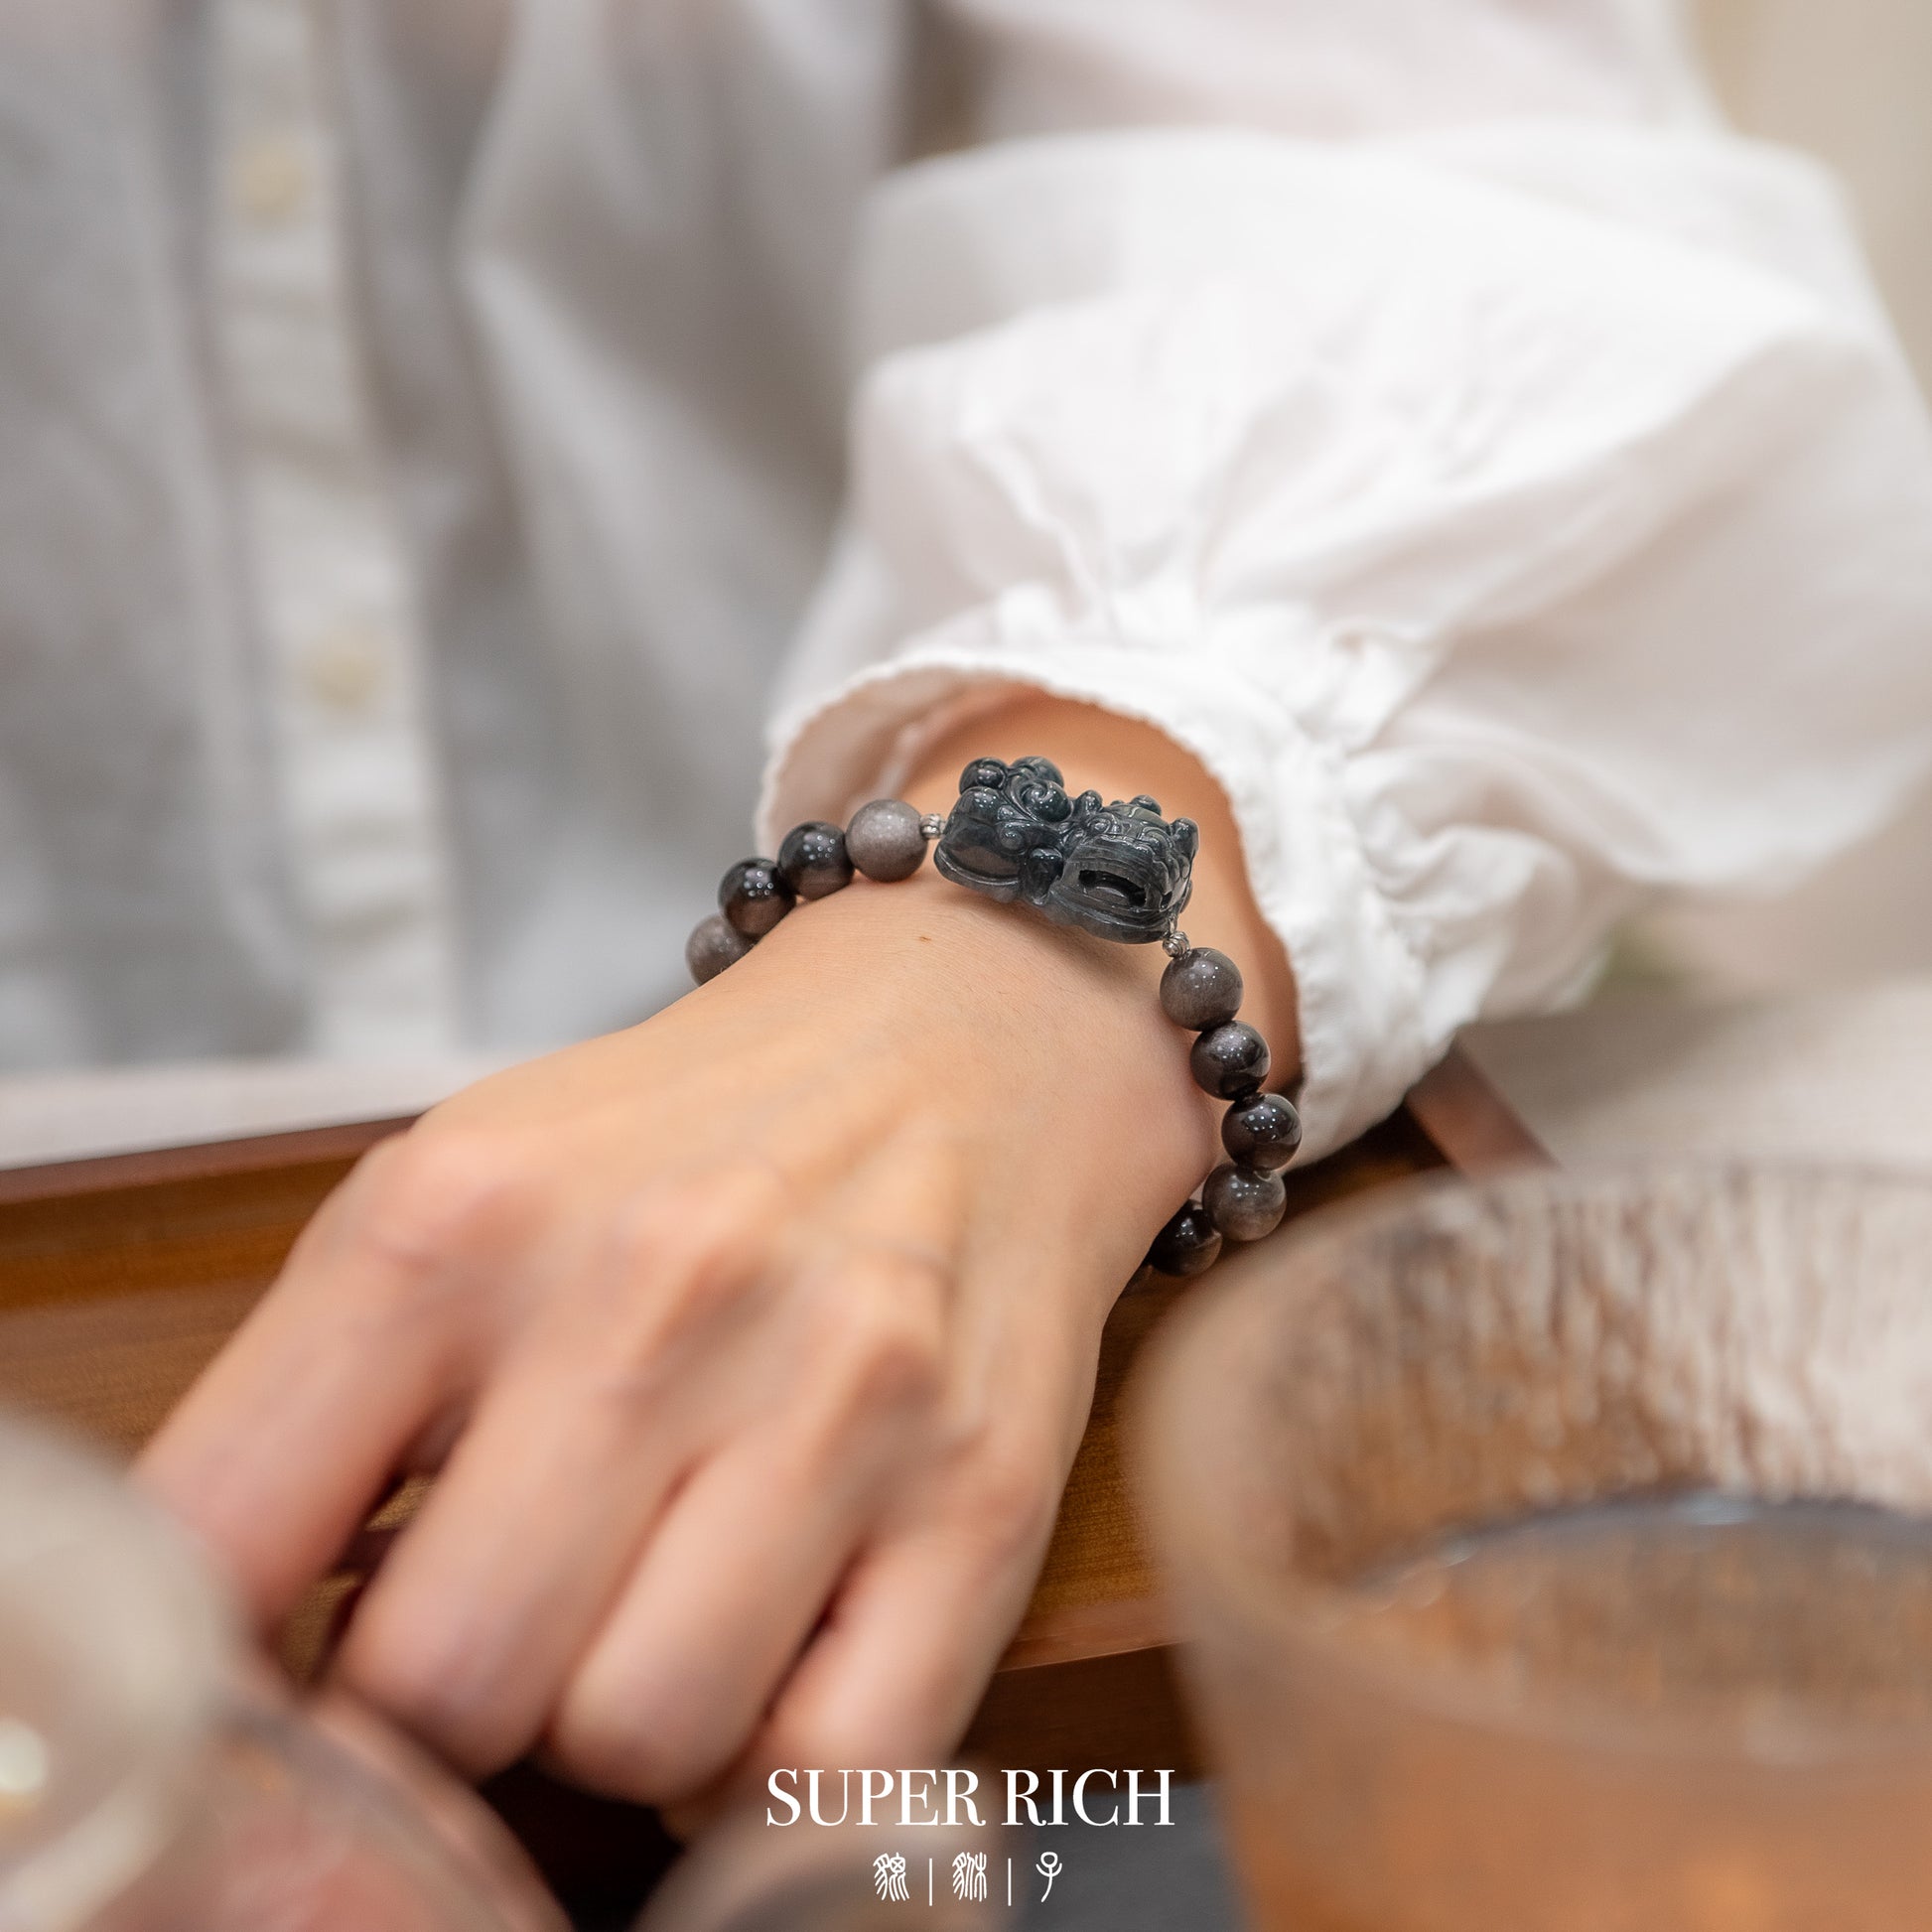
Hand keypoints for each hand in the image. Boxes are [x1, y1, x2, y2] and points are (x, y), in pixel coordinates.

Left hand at [136, 700, 1294, 1807]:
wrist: (965, 1039)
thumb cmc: (693, 1137)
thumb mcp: (459, 1194)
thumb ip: (317, 1407)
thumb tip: (243, 1665)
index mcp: (464, 1216)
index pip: (215, 1546)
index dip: (221, 1659)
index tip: (281, 1658)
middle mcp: (657, 1292)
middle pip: (443, 1686)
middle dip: (449, 1692)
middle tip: (507, 1604)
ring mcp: (841, 1395)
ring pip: (638, 1742)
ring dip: (622, 1715)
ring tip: (653, 1602)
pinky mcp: (987, 1491)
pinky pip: (830, 1765)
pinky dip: (774, 1754)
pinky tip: (771, 1650)